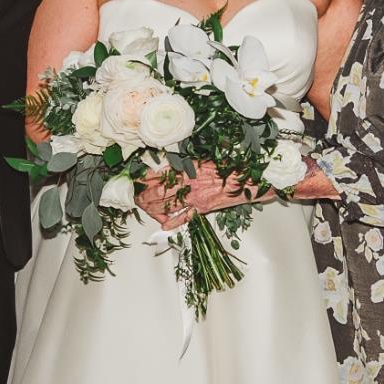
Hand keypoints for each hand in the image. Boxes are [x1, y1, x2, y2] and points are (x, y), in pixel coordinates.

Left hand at [138, 164, 270, 228]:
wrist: (247, 180)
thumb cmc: (230, 167)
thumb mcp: (206, 159)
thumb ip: (189, 162)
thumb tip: (172, 163)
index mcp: (190, 169)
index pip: (162, 173)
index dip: (147, 177)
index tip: (137, 179)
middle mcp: (190, 184)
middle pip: (161, 190)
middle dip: (146, 194)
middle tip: (136, 196)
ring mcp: (195, 198)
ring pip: (168, 204)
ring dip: (153, 207)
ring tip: (144, 207)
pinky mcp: (203, 209)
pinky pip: (184, 217)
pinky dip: (172, 222)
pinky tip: (163, 224)